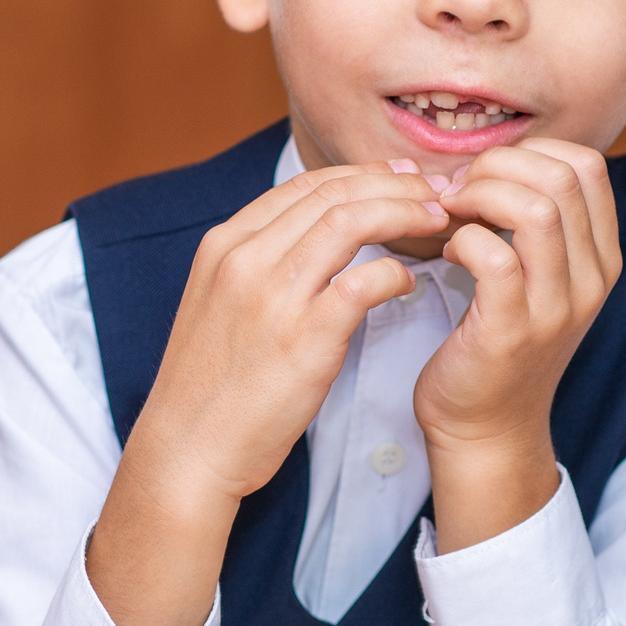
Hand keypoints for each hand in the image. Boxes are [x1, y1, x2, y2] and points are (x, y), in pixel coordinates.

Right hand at [89, 160, 447, 625]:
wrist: (187, 451)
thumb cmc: (210, 388)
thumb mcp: (219, 305)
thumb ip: (260, 266)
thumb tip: (313, 241)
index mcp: (224, 245)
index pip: (304, 185)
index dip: (361, 174)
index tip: (398, 177)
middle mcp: (245, 259)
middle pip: (332, 194)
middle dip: (392, 184)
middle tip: (432, 190)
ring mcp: (273, 296)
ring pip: (351, 221)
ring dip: (403, 213)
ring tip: (437, 220)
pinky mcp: (303, 338)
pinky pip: (364, 282)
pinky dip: (394, 273)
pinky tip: (408, 283)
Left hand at [414, 140, 621, 550]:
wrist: (487, 427)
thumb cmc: (501, 341)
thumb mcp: (541, 278)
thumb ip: (539, 224)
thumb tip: (501, 161)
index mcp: (602, 259)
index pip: (588, 166)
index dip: (530, 152)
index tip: (489, 174)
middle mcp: (591, 280)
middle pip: (562, 178)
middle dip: (499, 167)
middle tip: (460, 191)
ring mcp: (556, 307)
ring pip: (535, 210)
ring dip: (479, 197)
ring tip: (450, 215)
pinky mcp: (511, 330)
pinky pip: (493, 255)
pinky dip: (462, 239)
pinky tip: (447, 254)